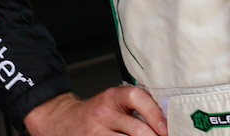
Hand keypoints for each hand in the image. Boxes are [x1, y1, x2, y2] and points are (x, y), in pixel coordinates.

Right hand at [24, 86, 167, 135]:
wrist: (62, 121)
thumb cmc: (96, 114)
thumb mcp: (113, 102)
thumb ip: (136, 107)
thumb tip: (167, 123)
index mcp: (112, 97)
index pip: (136, 97)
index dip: (155, 113)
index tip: (167, 128)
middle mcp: (103, 113)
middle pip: (138, 130)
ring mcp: (96, 132)